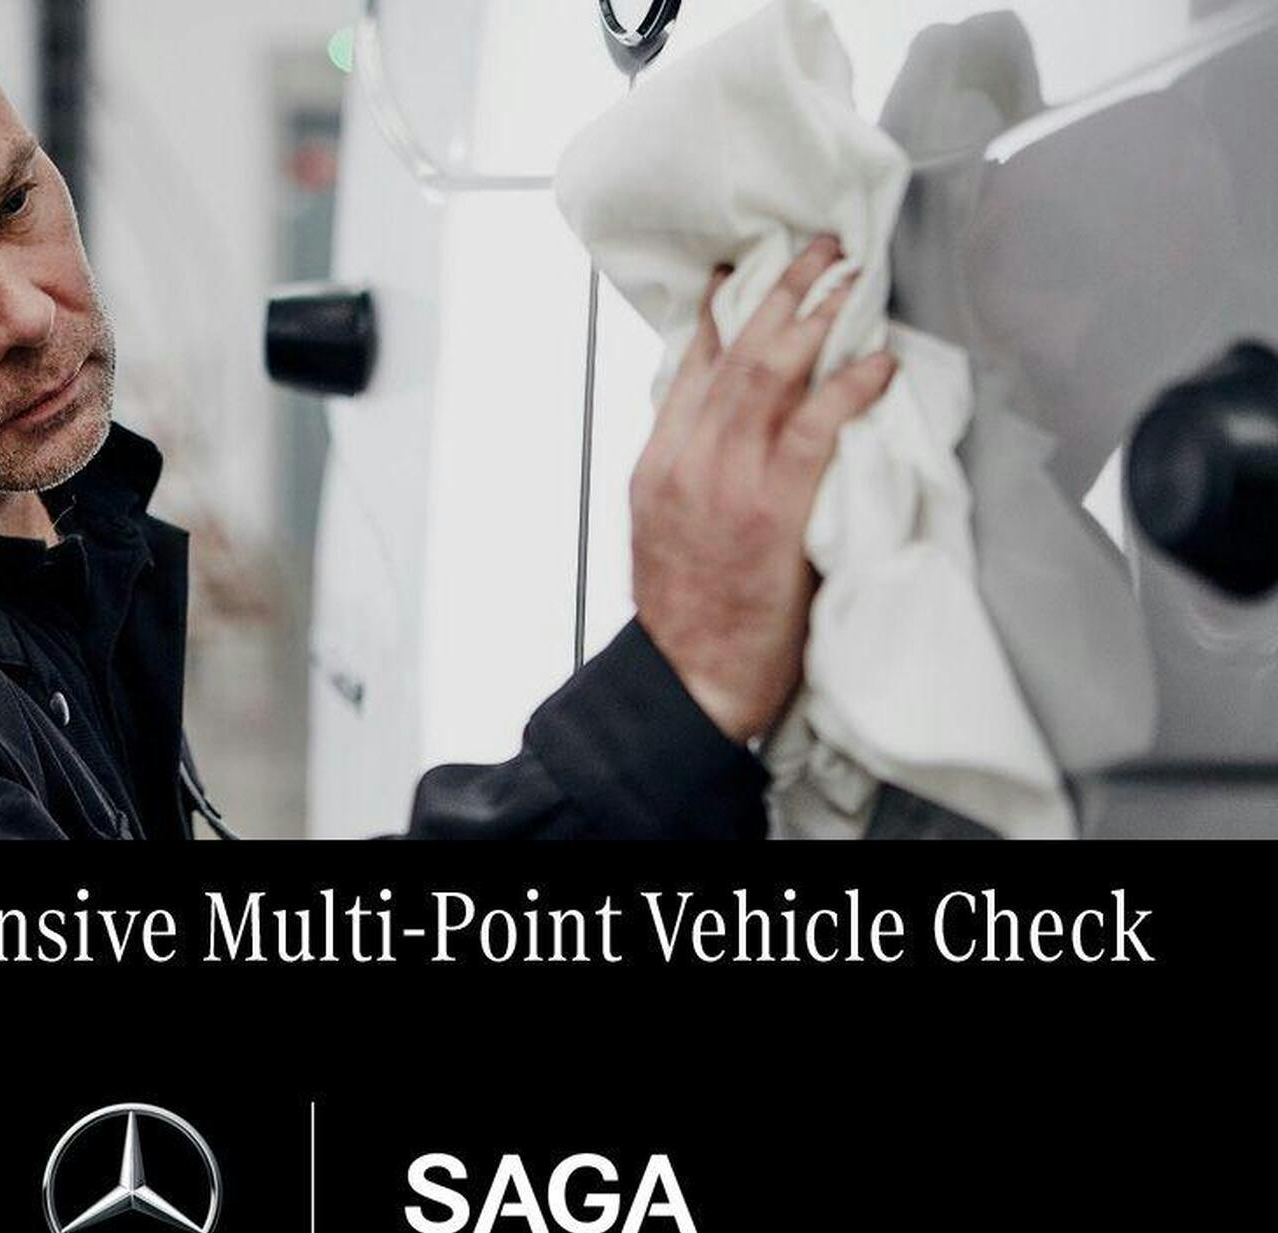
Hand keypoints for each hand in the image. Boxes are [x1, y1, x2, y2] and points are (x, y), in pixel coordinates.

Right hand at [630, 235, 897, 742]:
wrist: (689, 679)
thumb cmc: (689, 618)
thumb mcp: (664, 533)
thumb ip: (688, 474)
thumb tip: (723, 431)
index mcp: (656, 466)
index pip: (688, 369)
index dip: (720, 315)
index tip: (744, 276)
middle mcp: (685, 462)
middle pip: (732, 355)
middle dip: (778, 293)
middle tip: (817, 250)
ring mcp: (727, 482)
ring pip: (769, 374)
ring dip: (814, 316)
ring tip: (848, 277)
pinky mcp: (772, 509)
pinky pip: (815, 427)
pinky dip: (848, 386)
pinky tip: (878, 361)